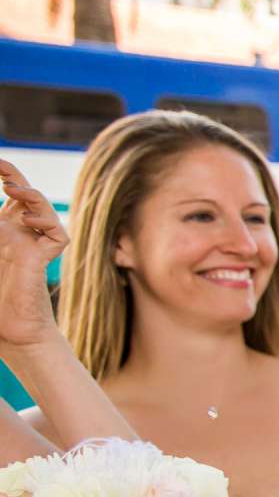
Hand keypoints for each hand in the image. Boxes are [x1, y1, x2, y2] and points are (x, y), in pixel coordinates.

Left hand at [0, 158, 67, 351]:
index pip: (5, 200)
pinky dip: (45, 222)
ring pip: (41, 210)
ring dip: (29, 195)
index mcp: (0, 234)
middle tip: (1, 164)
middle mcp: (17, 236)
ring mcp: (31, 247)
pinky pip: (56, 235)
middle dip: (14, 177)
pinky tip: (27, 221)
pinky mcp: (42, 261)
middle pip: (23, 197)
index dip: (2, 178)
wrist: (5, 332)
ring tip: (10, 189)